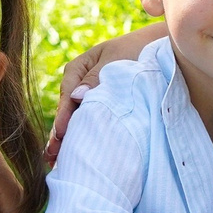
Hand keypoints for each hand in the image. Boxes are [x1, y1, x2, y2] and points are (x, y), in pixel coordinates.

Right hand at [45, 27, 157, 162]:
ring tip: (57, 163)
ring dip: (68, 140)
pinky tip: (75, 153)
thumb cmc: (137, 50)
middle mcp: (78, 85)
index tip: (61, 134)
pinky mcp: (101, 107)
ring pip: (76, 120)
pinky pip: (89, 122)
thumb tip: (77, 97)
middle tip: (53, 157)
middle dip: (59, 135)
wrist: (159, 49)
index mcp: (77, 69)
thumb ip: (97, 78)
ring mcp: (88, 97)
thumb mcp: (116, 60)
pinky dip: (84, 136)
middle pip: (67, 112)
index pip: (67, 95)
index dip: (64, 116)